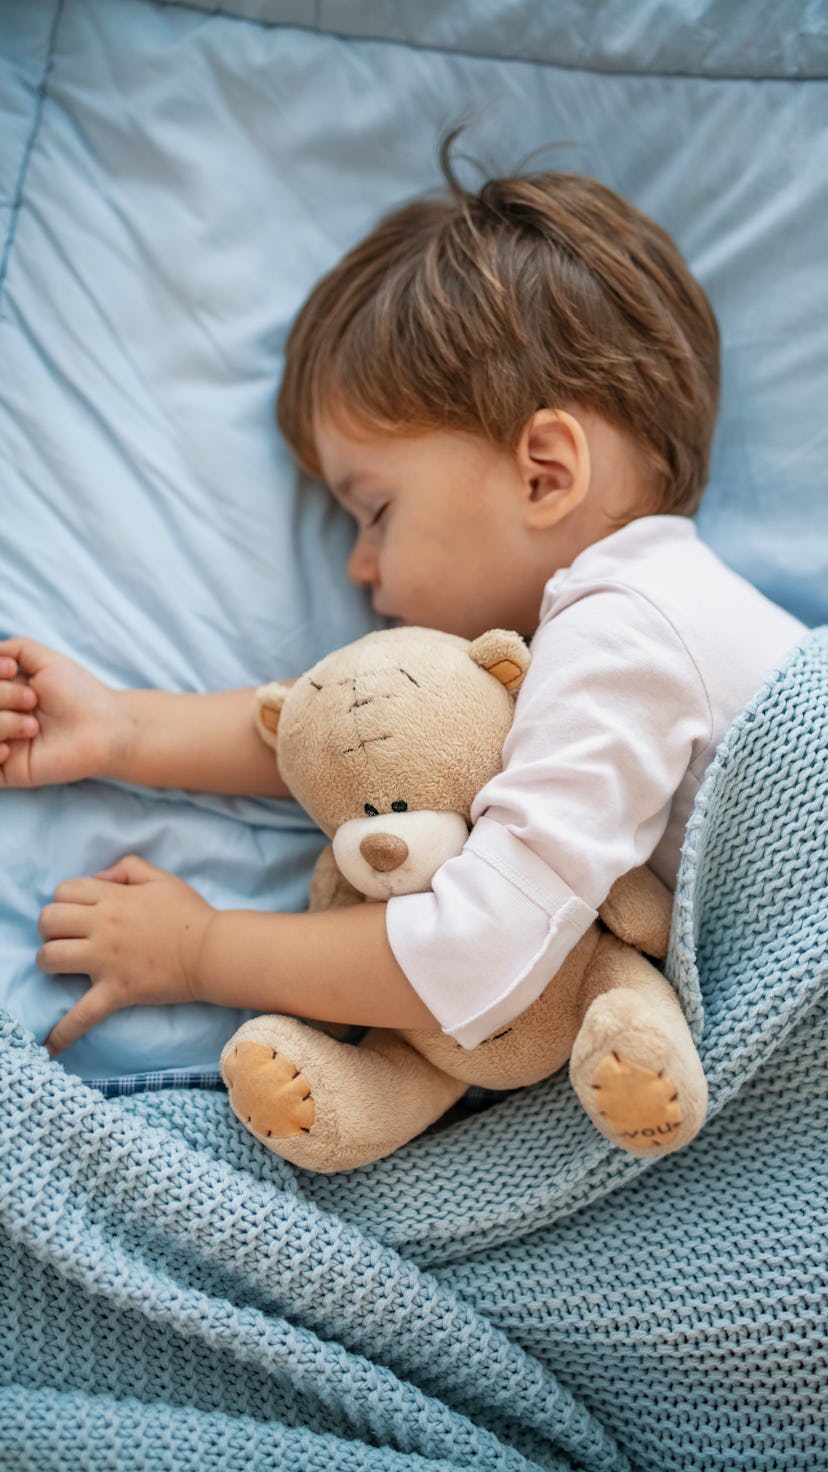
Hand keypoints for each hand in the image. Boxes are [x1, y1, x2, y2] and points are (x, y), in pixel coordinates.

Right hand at [0, 637, 128, 787]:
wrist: (105, 729)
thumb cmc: (80, 694)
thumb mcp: (47, 660)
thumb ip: (15, 649)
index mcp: (4, 693)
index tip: (10, 670)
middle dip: (1, 694)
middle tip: (33, 700)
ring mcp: (1, 744)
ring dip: (1, 723)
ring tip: (33, 727)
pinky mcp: (7, 771)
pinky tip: (9, 750)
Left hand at [37, 855, 214, 1054]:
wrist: (213, 951)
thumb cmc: (191, 914)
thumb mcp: (161, 879)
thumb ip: (128, 868)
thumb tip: (99, 877)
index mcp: (114, 898)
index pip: (64, 891)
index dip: (64, 901)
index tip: (77, 913)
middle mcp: (103, 926)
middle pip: (49, 920)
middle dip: (50, 928)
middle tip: (66, 938)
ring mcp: (107, 960)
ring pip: (51, 957)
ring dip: (48, 962)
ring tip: (60, 968)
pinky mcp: (117, 991)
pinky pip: (82, 1014)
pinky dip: (63, 1032)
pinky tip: (50, 1046)